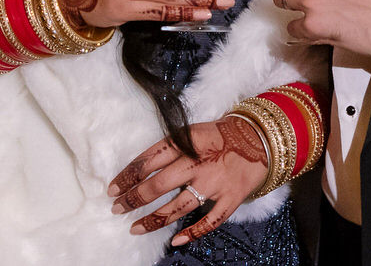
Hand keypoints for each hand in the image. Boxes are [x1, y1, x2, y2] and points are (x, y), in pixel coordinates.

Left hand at [108, 118, 266, 246]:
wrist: (259, 138)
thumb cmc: (219, 135)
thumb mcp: (191, 130)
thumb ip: (169, 147)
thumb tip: (139, 168)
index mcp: (186, 142)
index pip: (148, 160)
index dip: (127, 176)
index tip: (112, 188)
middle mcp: (198, 162)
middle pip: (158, 185)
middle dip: (133, 199)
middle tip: (116, 207)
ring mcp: (215, 182)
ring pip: (178, 207)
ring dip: (153, 219)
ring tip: (134, 228)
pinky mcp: (231, 198)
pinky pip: (209, 221)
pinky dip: (191, 232)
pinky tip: (175, 240)